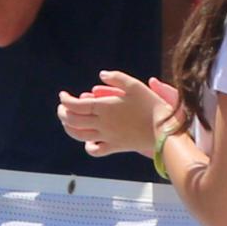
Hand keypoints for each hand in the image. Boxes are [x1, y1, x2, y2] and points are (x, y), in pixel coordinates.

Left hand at [59, 69, 176, 160]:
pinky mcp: (114, 147)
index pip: (75, 106)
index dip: (65, 100)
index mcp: (104, 107)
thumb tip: (101, 75)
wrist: (163, 130)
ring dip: (69, 128)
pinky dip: (88, 146)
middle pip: (72, 121)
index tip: (63, 95)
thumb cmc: (150, 105)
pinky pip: (95, 150)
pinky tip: (89, 141)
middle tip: (62, 107)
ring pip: (79, 136)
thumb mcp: (135, 85)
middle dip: (63, 113)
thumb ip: (116, 77)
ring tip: (68, 122)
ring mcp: (106, 137)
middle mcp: (102, 123)